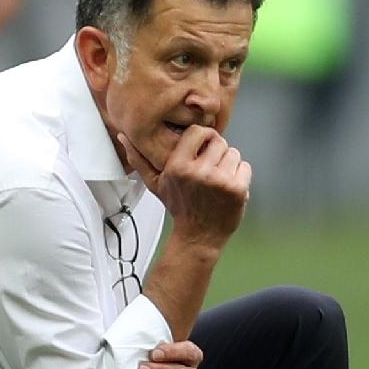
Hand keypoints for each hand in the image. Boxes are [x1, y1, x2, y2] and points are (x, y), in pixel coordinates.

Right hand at [118, 125, 251, 249]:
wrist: (198, 237)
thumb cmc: (179, 207)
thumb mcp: (156, 183)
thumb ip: (139, 158)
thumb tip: (123, 136)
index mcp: (177, 166)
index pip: (199, 131)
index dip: (204, 137)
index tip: (202, 149)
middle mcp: (198, 172)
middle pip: (220, 141)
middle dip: (217, 153)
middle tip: (209, 170)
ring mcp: (219, 181)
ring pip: (234, 153)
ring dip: (229, 165)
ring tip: (217, 181)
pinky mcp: (236, 189)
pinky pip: (245, 167)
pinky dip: (240, 176)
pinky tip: (228, 189)